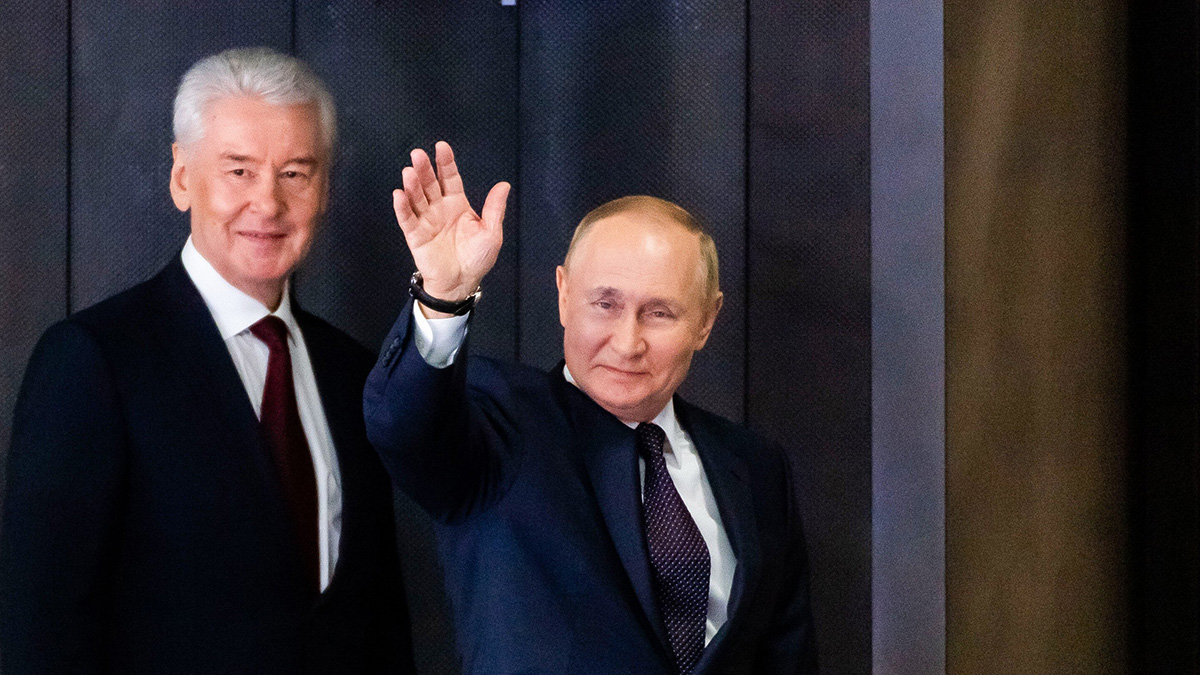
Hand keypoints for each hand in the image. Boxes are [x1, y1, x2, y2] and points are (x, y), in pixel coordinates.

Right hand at [393, 141, 509, 306]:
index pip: (450, 178)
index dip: (445, 162)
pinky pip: (407, 219)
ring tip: (409, 172)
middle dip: (424, 169)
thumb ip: (495, 209)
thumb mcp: (491, 232)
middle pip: (430, 184)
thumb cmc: (478, 258)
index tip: (441, 147)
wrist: (462, 282)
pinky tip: (399, 195)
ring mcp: (426, 220)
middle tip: (418, 154)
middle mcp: (440, 208)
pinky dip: (402, 207)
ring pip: (417, 198)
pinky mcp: (415, 235)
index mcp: (458, 204)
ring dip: (412, 185)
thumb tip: (504, 185)